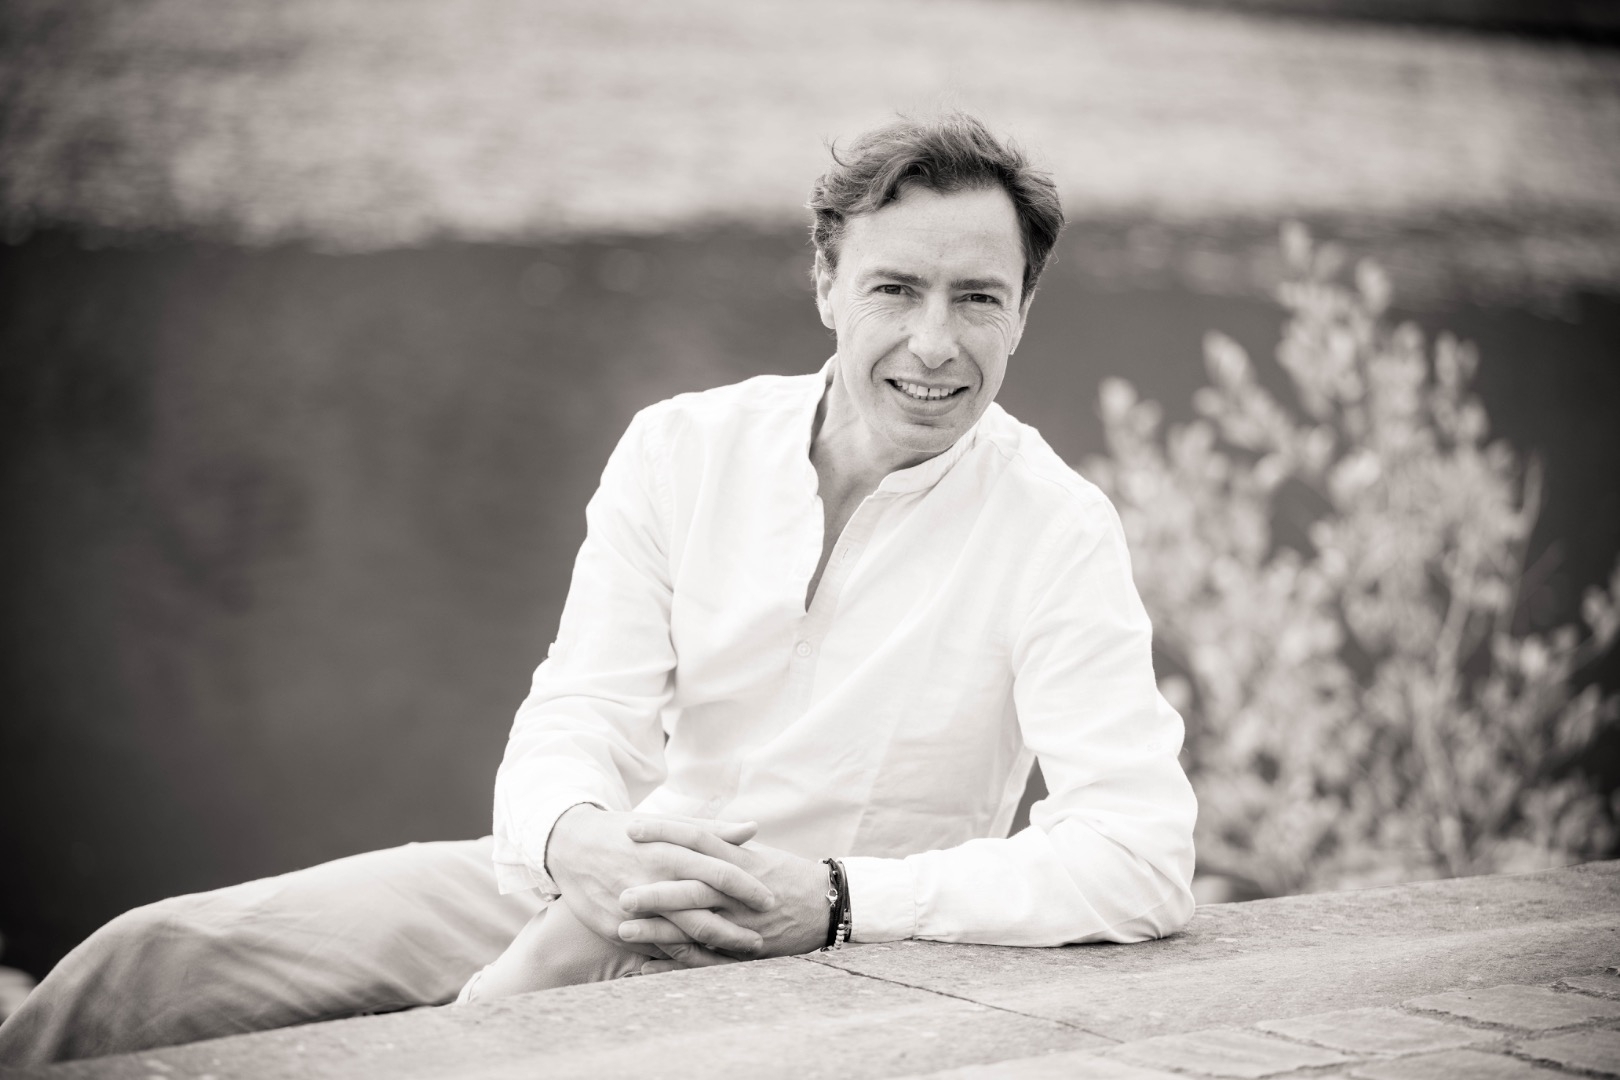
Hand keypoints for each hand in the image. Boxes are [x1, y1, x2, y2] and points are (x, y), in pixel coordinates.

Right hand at [544, 805, 776, 958]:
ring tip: (738, 957)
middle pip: (703, 910)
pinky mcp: (618, 928)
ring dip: (713, 949)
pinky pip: (655, 948)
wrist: (571, 845)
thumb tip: (752, 829)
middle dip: (735, 929)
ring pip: (681, 935)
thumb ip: (711, 829)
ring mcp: (636, 908)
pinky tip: (703, 961)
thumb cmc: (628, 832)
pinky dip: (681, 957)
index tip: (770, 899)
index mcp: (670, 851)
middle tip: (762, 939)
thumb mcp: (668, 824)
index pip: (719, 871)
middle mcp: (654, 880)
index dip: (747, 887)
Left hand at [613, 822, 831, 964]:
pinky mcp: (745, 951)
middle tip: (620, 892)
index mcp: (740, 859)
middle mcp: (738, 891)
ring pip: (696, 926)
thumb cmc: (785, 873)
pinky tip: (645, 966)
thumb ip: (722, 842)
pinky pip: (707, 961)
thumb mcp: (756, 852)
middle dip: (655, 891)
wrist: (827, 905)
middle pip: (692, 888)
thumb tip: (684, 828)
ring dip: (658, 930)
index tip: (631, 829)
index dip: (664, 833)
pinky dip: (675, 965)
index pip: (696, 839)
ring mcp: (742, 923)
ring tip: (623, 930)